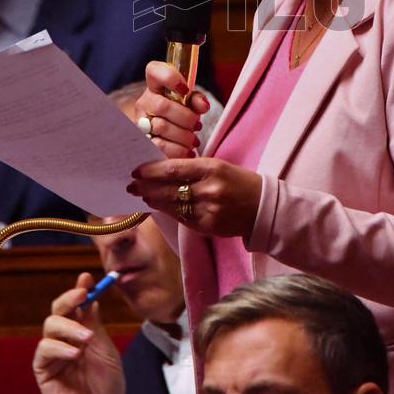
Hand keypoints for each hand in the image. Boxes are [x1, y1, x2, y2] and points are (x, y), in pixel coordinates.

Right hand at [32, 273, 125, 393]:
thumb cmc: (107, 383)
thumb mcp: (105, 348)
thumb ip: (94, 324)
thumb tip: (91, 296)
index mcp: (82, 330)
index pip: (77, 305)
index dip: (80, 289)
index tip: (87, 278)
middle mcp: (65, 338)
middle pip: (58, 309)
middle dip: (69, 298)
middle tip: (81, 294)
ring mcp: (53, 353)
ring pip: (50, 325)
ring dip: (68, 326)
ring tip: (86, 339)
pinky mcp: (43, 370)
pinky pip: (44, 350)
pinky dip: (59, 347)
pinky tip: (73, 353)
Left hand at [127, 157, 261, 240]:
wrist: (262, 207)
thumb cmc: (238, 181)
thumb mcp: (218, 166)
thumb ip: (192, 168)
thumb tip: (161, 170)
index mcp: (212, 168)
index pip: (174, 169)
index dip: (152, 171)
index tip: (137, 170)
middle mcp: (209, 189)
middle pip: (169, 189)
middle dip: (147, 187)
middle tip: (131, 184)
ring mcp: (208, 210)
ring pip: (172, 205)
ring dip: (154, 200)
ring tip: (141, 195)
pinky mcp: (207, 227)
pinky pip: (181, 218)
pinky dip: (168, 211)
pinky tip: (159, 206)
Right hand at [134, 60, 210, 158]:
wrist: (167, 137)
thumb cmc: (180, 114)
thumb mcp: (191, 103)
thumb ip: (197, 100)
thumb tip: (203, 105)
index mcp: (156, 85)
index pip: (154, 71)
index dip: (169, 77)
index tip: (185, 89)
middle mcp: (144, 102)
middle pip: (162, 106)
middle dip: (185, 117)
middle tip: (197, 125)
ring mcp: (140, 122)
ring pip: (161, 127)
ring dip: (183, 136)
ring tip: (193, 140)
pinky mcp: (142, 142)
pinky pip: (159, 146)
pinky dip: (178, 150)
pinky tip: (187, 151)